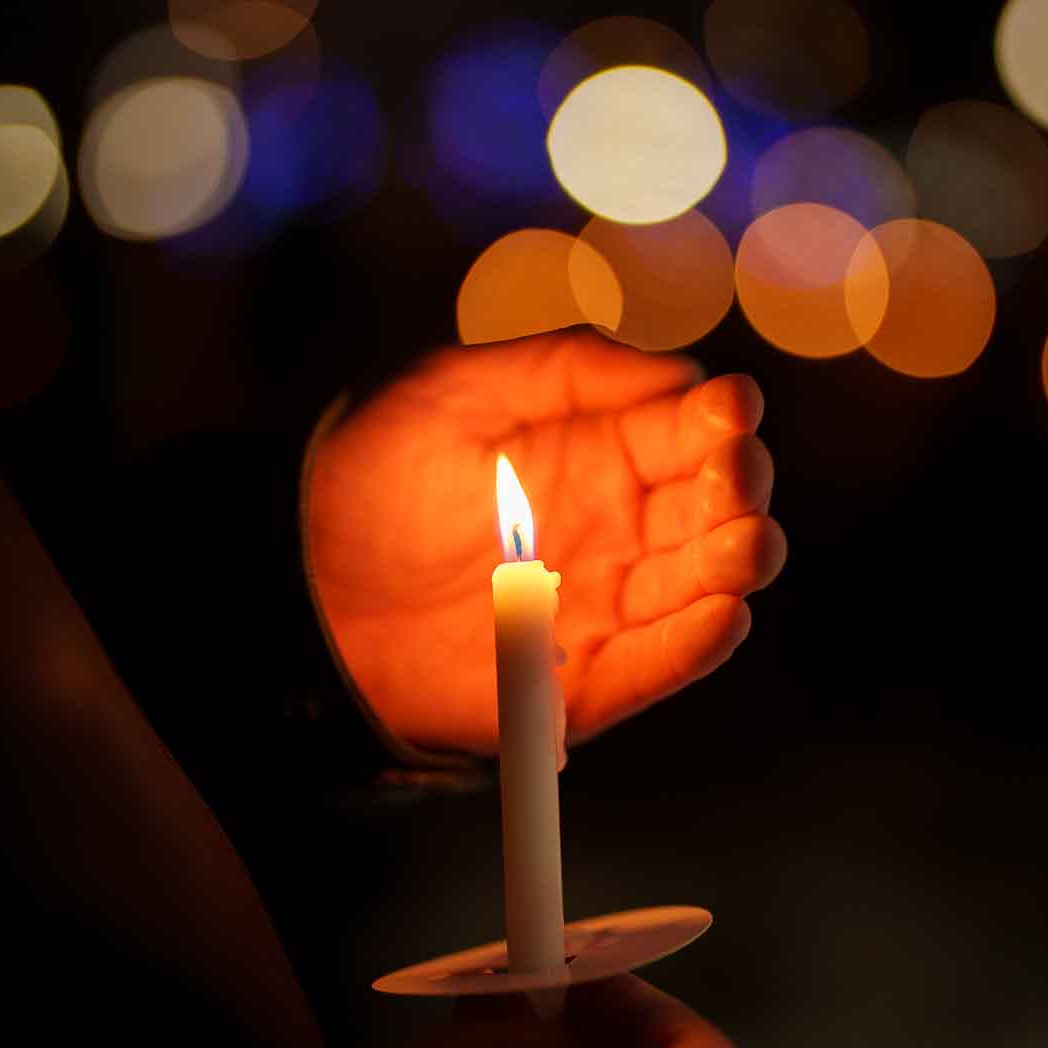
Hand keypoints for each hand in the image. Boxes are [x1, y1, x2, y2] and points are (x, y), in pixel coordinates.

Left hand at [306, 329, 784, 755]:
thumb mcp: (456, 388)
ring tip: (745, 544)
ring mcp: (609, 603)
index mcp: (602, 450)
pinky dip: (695, 644)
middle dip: (740, 489)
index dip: (723, 419)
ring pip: (701, 584)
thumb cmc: (375, 476)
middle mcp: (622, 526)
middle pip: (714, 507)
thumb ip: (564, 367)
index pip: (690, 431)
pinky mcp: (586, 680)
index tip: (732, 408)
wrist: (302, 586)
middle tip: (736, 475)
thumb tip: (680, 371)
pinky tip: (724, 614)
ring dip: (734, 564)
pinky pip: (657, 663)